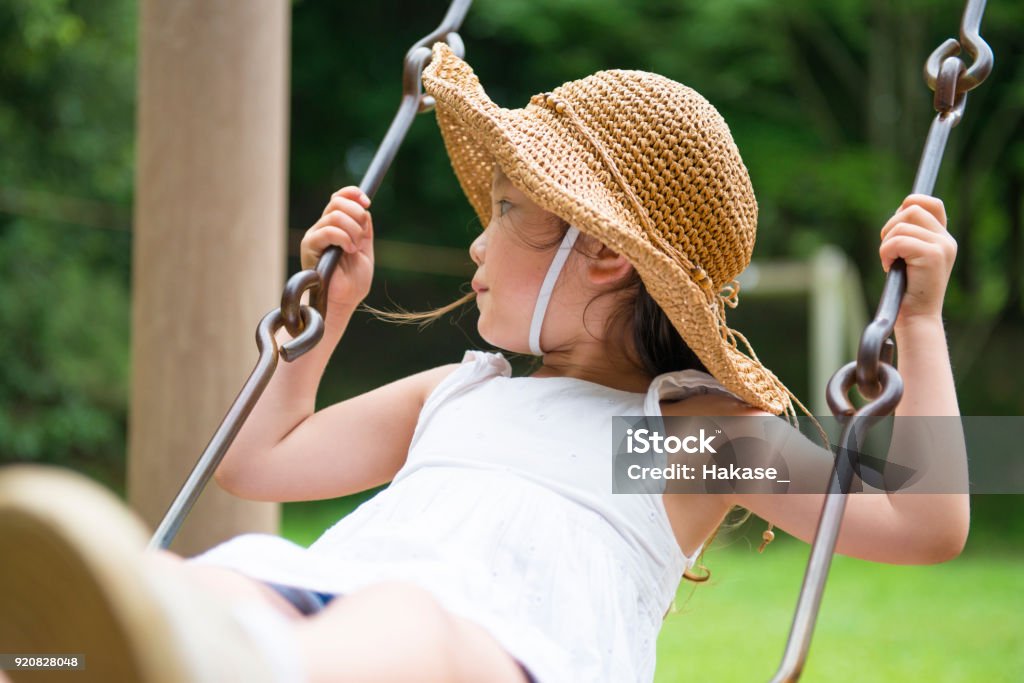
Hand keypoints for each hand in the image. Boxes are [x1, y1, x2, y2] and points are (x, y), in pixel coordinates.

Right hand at [301, 186, 373, 309]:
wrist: (344, 300)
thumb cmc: (353, 281)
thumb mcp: (365, 248)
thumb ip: (364, 228)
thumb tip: (364, 209)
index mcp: (335, 226)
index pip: (339, 197)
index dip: (353, 194)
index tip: (367, 202)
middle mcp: (322, 227)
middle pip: (337, 201)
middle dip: (357, 214)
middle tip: (363, 234)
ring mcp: (315, 236)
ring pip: (335, 215)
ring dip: (353, 230)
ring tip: (355, 248)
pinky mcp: (310, 246)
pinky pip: (328, 231)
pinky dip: (344, 238)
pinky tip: (349, 250)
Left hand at [878, 194, 956, 325]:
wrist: (916, 316)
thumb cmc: (907, 290)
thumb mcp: (909, 257)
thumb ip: (910, 235)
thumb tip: (899, 211)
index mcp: (943, 238)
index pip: (931, 203)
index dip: (909, 205)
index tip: (895, 228)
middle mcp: (946, 239)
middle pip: (911, 209)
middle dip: (890, 228)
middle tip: (889, 251)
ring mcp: (942, 246)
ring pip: (901, 226)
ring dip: (886, 244)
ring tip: (891, 263)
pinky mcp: (933, 255)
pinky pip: (897, 241)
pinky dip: (886, 253)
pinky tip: (890, 268)